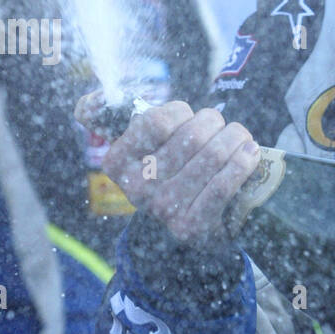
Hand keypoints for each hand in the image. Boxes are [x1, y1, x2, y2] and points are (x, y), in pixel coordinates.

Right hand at [100, 101, 260, 244]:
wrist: (192, 228)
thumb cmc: (173, 173)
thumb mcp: (143, 149)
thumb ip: (115, 120)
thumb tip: (84, 105)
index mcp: (118, 163)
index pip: (155, 121)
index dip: (181, 112)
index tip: (190, 116)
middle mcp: (138, 188)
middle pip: (190, 136)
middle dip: (214, 124)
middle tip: (223, 128)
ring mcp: (165, 210)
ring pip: (212, 155)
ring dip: (235, 138)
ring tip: (240, 138)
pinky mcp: (193, 226)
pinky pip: (224, 184)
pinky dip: (243, 163)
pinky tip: (250, 154)